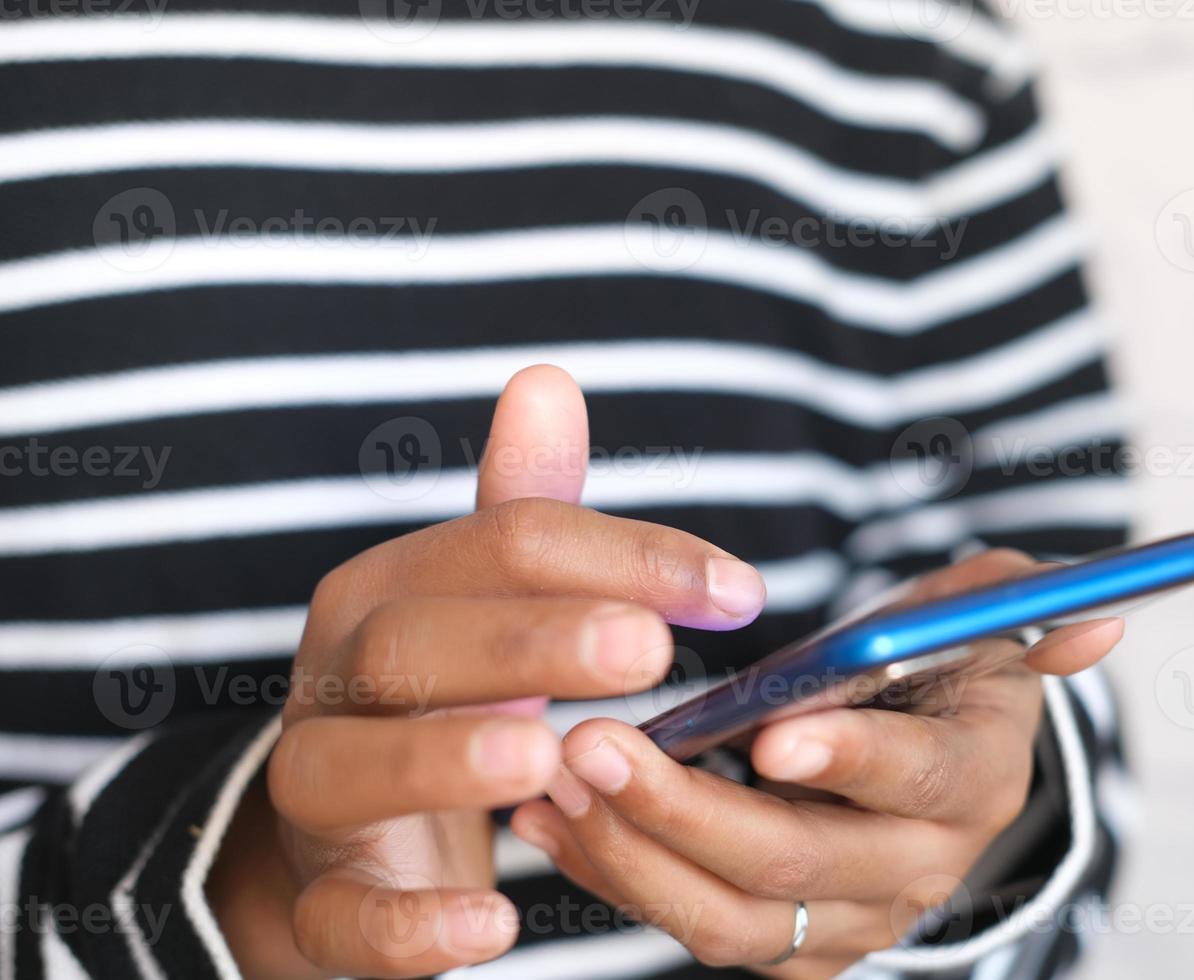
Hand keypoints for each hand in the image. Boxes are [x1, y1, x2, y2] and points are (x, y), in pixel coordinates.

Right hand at [206, 366, 768, 978]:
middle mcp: (338, 678)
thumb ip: (525, 513)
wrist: (346, 838)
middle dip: (532, 638)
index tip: (737, 592)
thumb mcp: (483, 603)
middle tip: (648, 650)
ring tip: (549, 756)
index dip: (623, 558)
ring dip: (446, 759)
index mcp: (391, 589)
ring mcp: (319, 788)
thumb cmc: (442, 698)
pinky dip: (408, 924)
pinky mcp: (322, 897)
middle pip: (414, 640)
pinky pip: (342, 915)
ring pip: (348, 764)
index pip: (501, 543)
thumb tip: (548, 381)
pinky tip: (492, 921)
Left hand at [509, 549, 1123, 977]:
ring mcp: (851, 919)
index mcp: (974, 776)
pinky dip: (618, 877)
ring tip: (550, 781)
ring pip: (732, 919)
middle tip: (589, 744)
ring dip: (632, 854)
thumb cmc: (937, 664)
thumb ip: (1023, 604)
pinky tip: (549, 821)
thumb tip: (1098, 621)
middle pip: (800, 864)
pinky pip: (692, 927)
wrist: (916, 752)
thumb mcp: (982, 617)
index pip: (919, 780)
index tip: (769, 731)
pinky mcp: (791, 945)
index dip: (852, 758)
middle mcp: (919, 867)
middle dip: (687, 810)